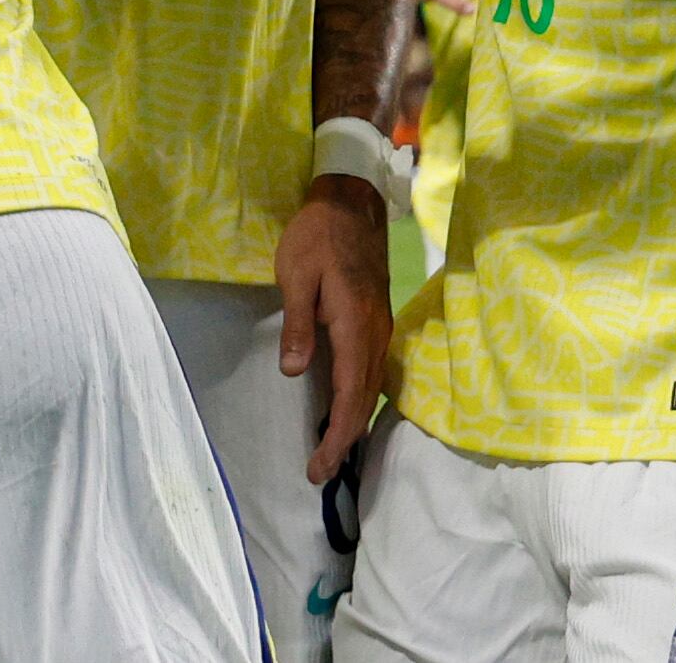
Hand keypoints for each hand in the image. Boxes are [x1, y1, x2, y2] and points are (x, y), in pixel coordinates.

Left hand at [276, 173, 393, 484]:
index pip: (351, 396)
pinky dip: (359, 399)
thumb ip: (298, 323)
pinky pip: (372, 372)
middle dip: (345, 440)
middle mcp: (375, 333)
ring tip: (331, 451)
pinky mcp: (377, 321)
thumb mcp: (296, 274)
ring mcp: (380, 327)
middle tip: (319, 471)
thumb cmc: (316, 236)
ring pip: (372, 388)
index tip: (319, 467)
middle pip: (365, 400)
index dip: (337, 437)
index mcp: (355, 325)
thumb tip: (295, 372)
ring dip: (353, 422)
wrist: (350, 203)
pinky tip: (344, 409)